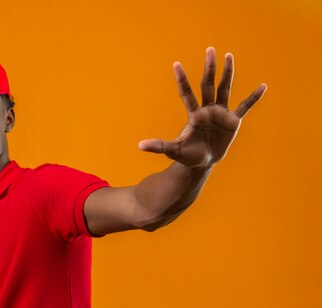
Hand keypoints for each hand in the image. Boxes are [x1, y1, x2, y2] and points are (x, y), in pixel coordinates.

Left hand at [138, 47, 266, 167]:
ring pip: (224, 89)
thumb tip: (139, 146)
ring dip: (227, 73)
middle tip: (210, 49)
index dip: (182, 79)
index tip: (176, 64)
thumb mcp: (173, 150)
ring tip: (228, 56)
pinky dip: (253, 98)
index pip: (186, 93)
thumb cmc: (186, 156)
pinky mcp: (233, 121)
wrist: (202, 163)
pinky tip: (263, 86)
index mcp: (193, 115)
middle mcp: (207, 110)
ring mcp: (220, 114)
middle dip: (209, 68)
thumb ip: (158, 146)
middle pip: (208, 84)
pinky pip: (245, 107)